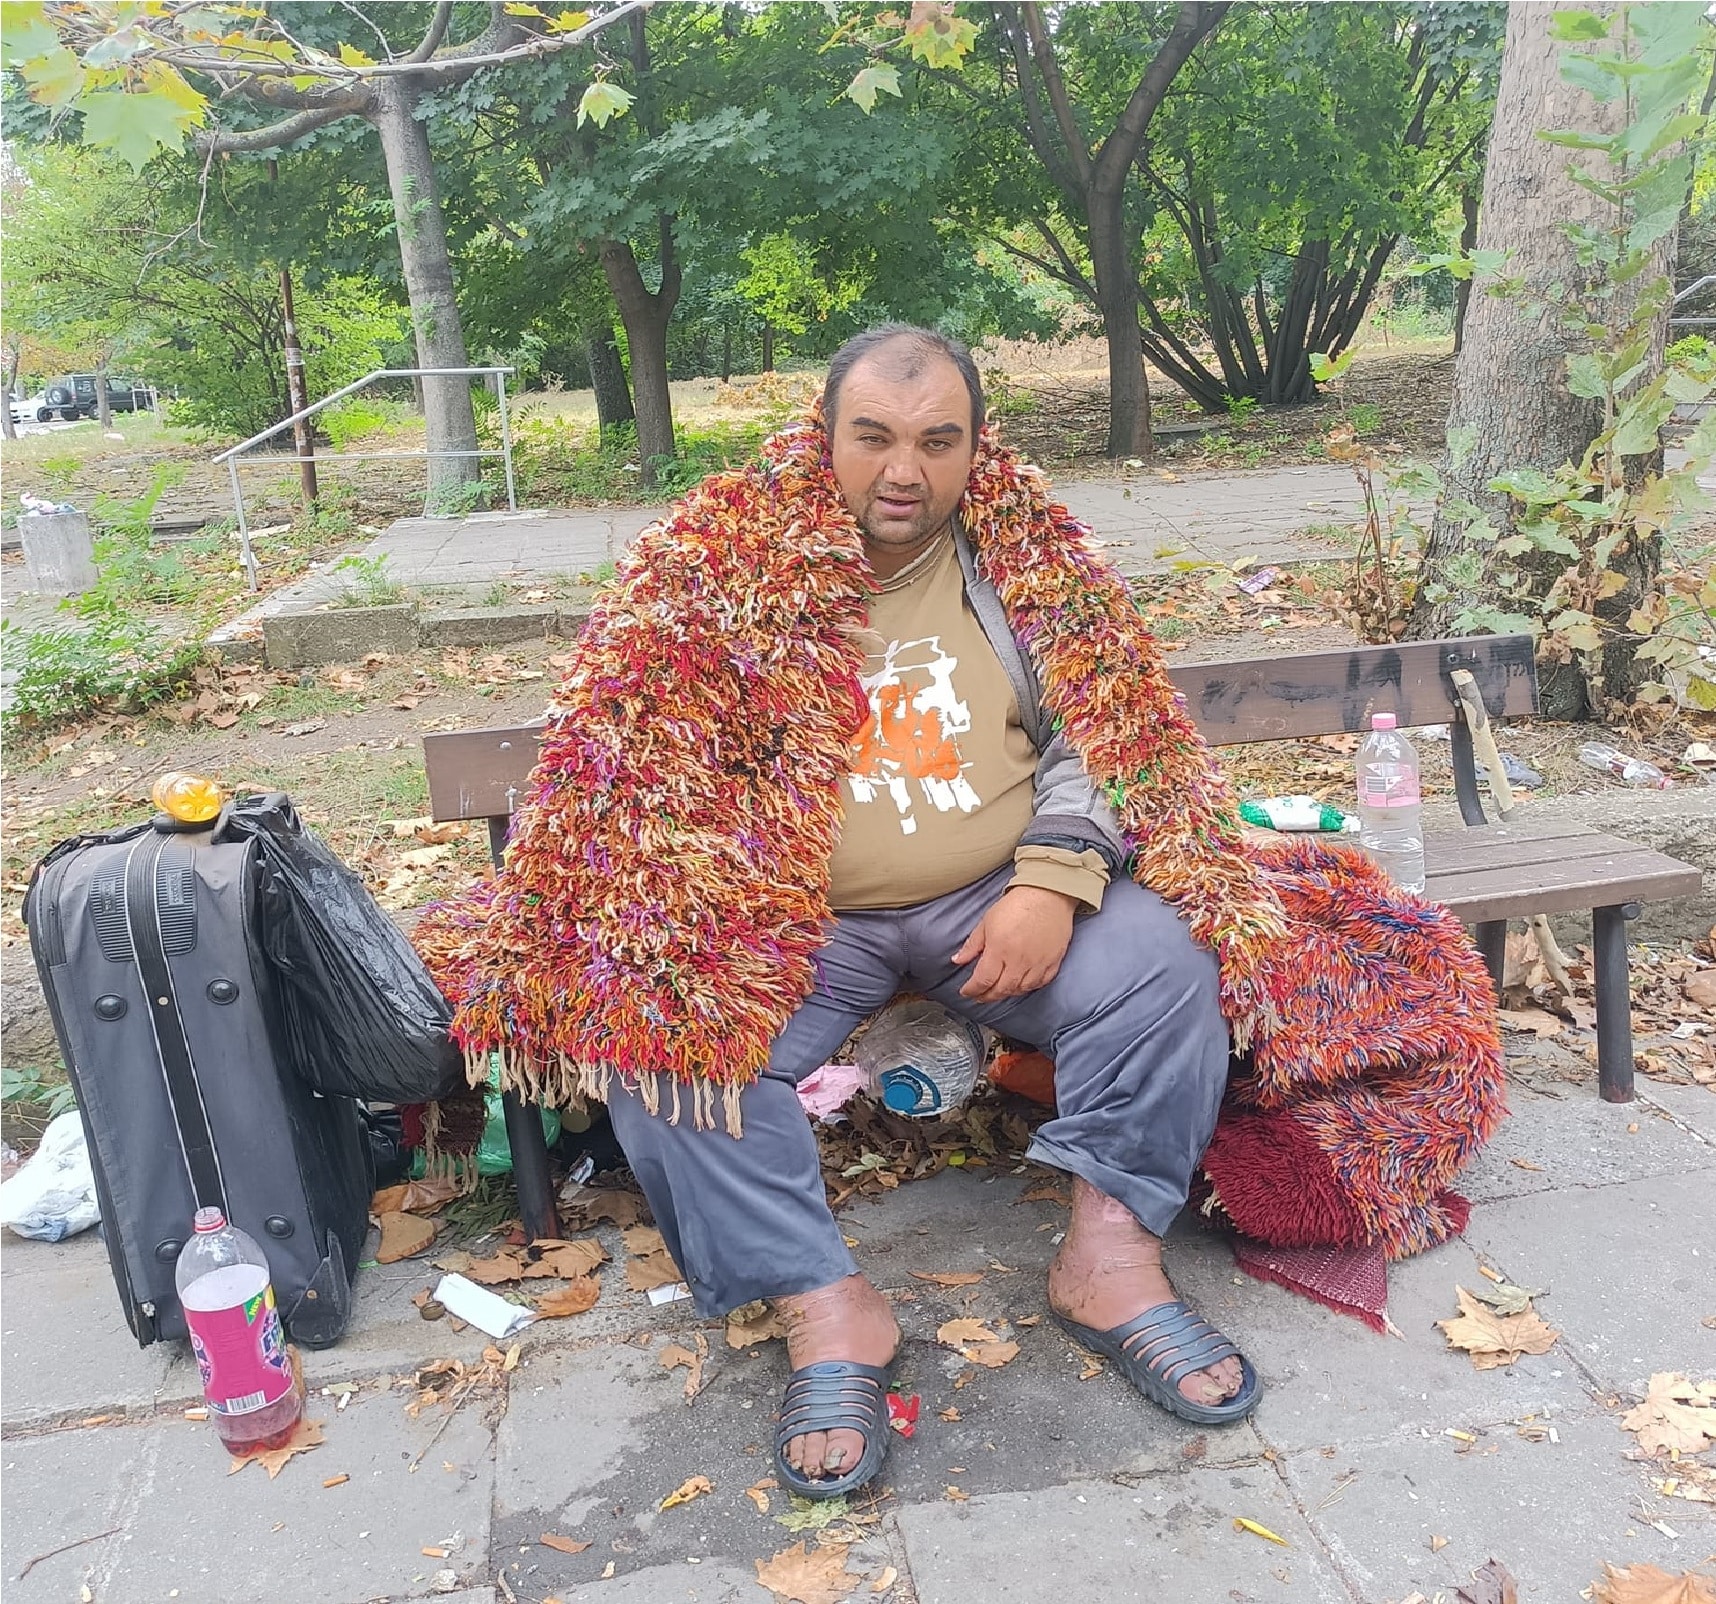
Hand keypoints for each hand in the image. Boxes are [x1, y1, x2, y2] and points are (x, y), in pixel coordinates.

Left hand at [952, 885, 1076, 1002]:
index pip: (983, 980)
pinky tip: (1020, 984)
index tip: (966, 991)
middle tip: (979, 996)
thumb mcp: (987, 921)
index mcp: (1000, 949)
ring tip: (998, 990)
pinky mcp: (1053, 962)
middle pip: (1001, 989)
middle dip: (987, 996)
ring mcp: (1038, 963)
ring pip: (1020, 990)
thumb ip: (972, 944)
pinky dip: (1028, 987)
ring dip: (1006, 993)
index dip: (972, 990)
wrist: (1048, 894)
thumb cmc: (1017, 904)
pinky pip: (1040, 983)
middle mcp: (1019, 960)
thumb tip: (957, 960)